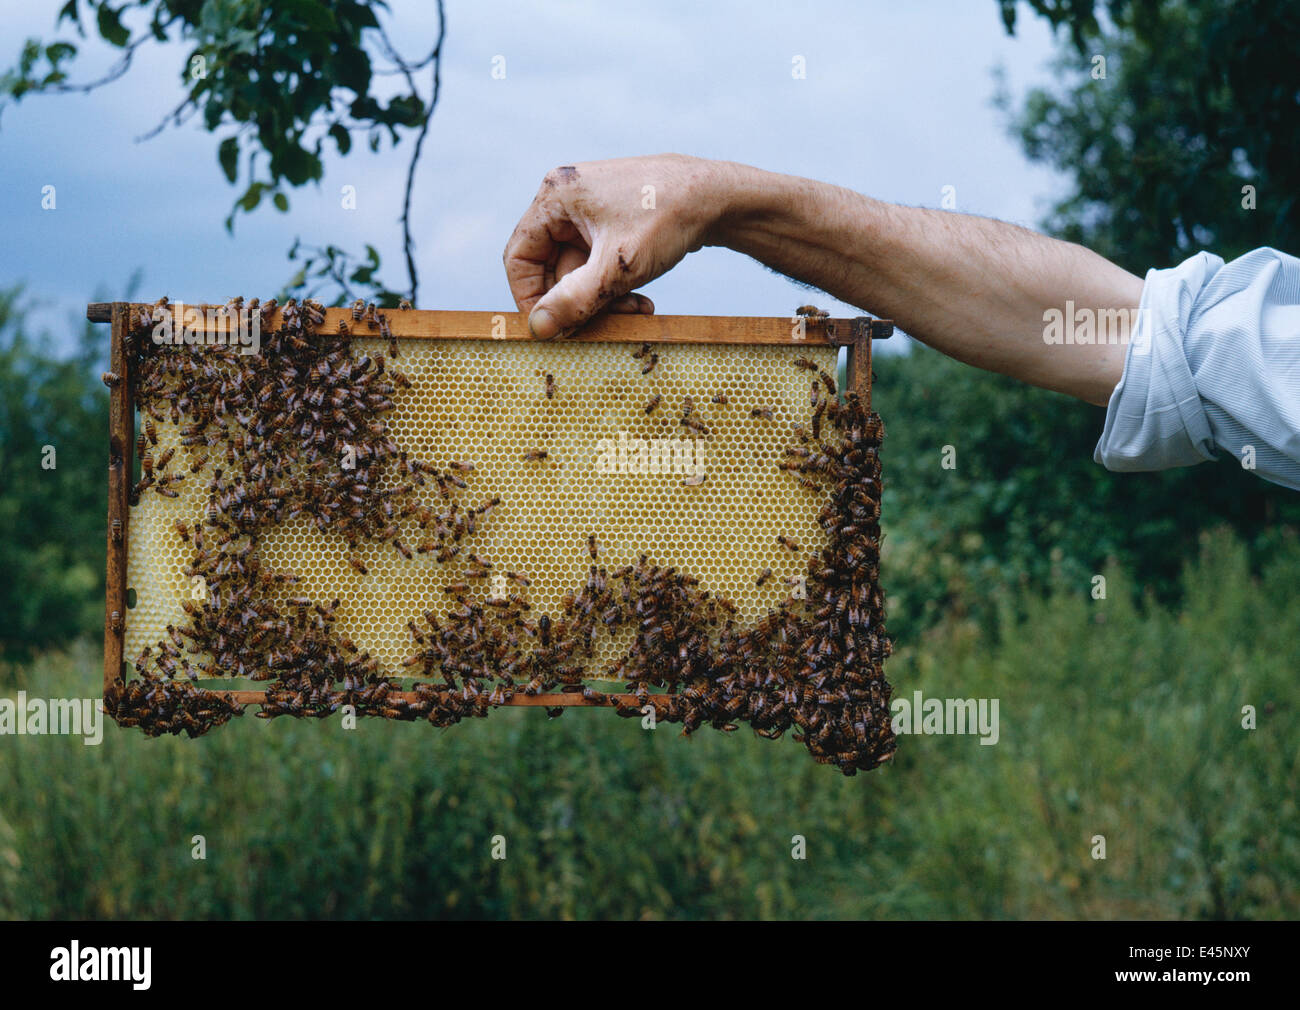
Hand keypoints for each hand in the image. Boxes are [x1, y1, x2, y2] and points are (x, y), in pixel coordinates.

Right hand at [503, 154, 726, 337]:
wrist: (721, 196)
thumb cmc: (668, 218)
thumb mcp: (619, 268)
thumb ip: (575, 300)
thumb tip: (538, 329)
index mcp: (556, 197)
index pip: (519, 257)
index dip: (529, 298)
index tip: (550, 329)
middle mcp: (568, 199)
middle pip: (553, 268)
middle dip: (580, 301)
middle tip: (608, 324)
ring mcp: (591, 210)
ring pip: (580, 270)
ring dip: (603, 298)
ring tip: (638, 311)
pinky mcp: (613, 221)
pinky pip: (600, 263)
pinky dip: (616, 285)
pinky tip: (643, 299)